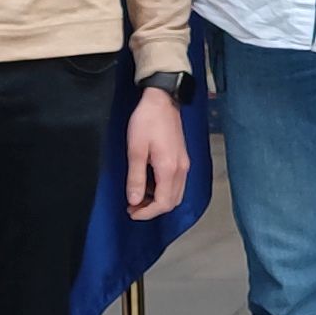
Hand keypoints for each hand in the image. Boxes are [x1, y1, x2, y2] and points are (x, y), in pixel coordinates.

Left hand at [123, 87, 188, 220]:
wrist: (162, 100)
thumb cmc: (147, 122)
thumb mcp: (136, 150)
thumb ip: (136, 177)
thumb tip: (134, 201)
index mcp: (169, 169)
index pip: (162, 203)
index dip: (146, 213)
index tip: (131, 212)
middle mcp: (181, 170)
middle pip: (172, 202)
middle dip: (152, 210)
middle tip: (133, 207)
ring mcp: (184, 164)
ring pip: (176, 194)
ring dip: (158, 201)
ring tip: (139, 197)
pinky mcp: (183, 159)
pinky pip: (177, 184)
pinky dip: (164, 191)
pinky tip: (149, 184)